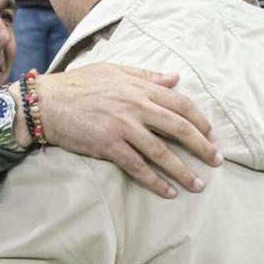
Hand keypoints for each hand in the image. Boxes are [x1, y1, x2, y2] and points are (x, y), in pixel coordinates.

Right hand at [9, 63, 221, 198]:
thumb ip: (146, 76)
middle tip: (217, 161)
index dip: (200, 121)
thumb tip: (176, 78)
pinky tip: (168, 192)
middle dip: (202, 147)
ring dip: (183, 171)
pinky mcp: (109, 146)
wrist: (46, 102)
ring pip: (162, 152)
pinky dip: (155, 181)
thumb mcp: (114, 71)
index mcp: (140, 88)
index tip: (211, 135)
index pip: (181, 104)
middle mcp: (136, 106)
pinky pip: (138, 167)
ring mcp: (123, 127)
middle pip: (179, 128)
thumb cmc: (78, 85)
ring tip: (198, 185)